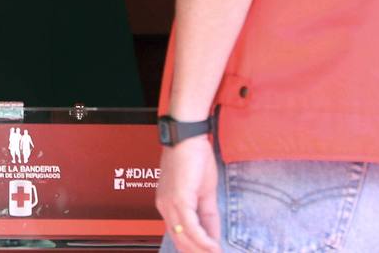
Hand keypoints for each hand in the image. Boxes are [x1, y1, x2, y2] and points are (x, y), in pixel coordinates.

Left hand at [156, 136, 220, 252]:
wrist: (188, 137)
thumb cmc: (193, 157)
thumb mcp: (204, 191)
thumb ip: (208, 215)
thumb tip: (213, 235)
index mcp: (168, 204)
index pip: (179, 235)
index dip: (194, 248)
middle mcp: (165, 206)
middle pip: (180, 240)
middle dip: (197, 252)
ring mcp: (170, 204)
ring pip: (184, 237)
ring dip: (201, 250)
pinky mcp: (179, 199)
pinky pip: (190, 227)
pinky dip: (203, 239)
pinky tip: (213, 246)